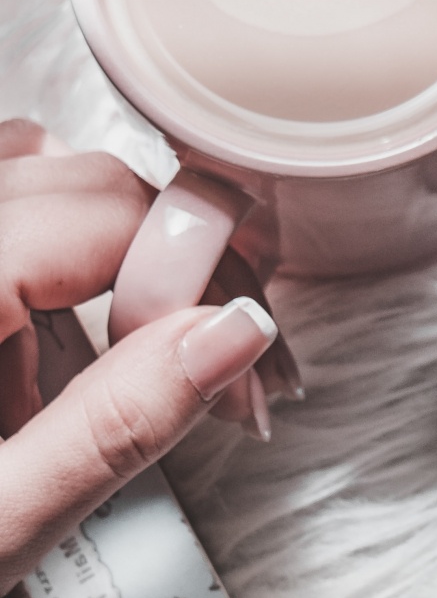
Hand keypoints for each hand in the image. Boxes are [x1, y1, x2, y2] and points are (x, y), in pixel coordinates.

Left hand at [0, 123, 277, 597]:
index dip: (197, 277)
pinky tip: (32, 356)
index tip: (243, 360)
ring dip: (97, 260)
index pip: (104, 215)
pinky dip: (34, 259)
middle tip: (221, 378)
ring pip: (34, 171)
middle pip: (83, 182)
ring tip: (93, 383)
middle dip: (167, 273)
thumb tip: (229, 335)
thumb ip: (114, 425)